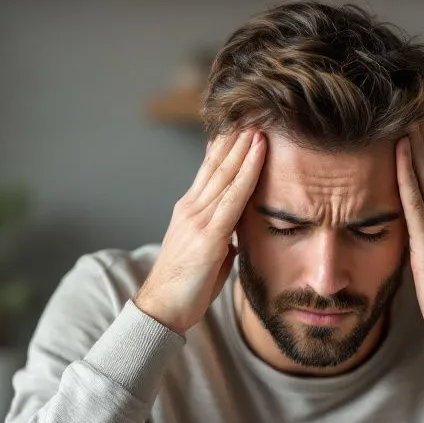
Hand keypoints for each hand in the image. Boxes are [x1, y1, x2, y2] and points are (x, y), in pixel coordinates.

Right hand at [135, 129, 265, 333]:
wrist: (163, 310)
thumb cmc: (188, 287)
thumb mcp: (210, 255)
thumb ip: (223, 238)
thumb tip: (237, 233)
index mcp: (191, 212)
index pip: (210, 171)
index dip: (226, 147)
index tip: (241, 127)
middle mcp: (191, 208)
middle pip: (217, 164)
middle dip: (236, 138)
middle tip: (252, 112)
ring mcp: (198, 219)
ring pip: (226, 173)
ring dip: (245, 146)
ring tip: (260, 123)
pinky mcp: (208, 235)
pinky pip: (233, 196)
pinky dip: (248, 171)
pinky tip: (258, 152)